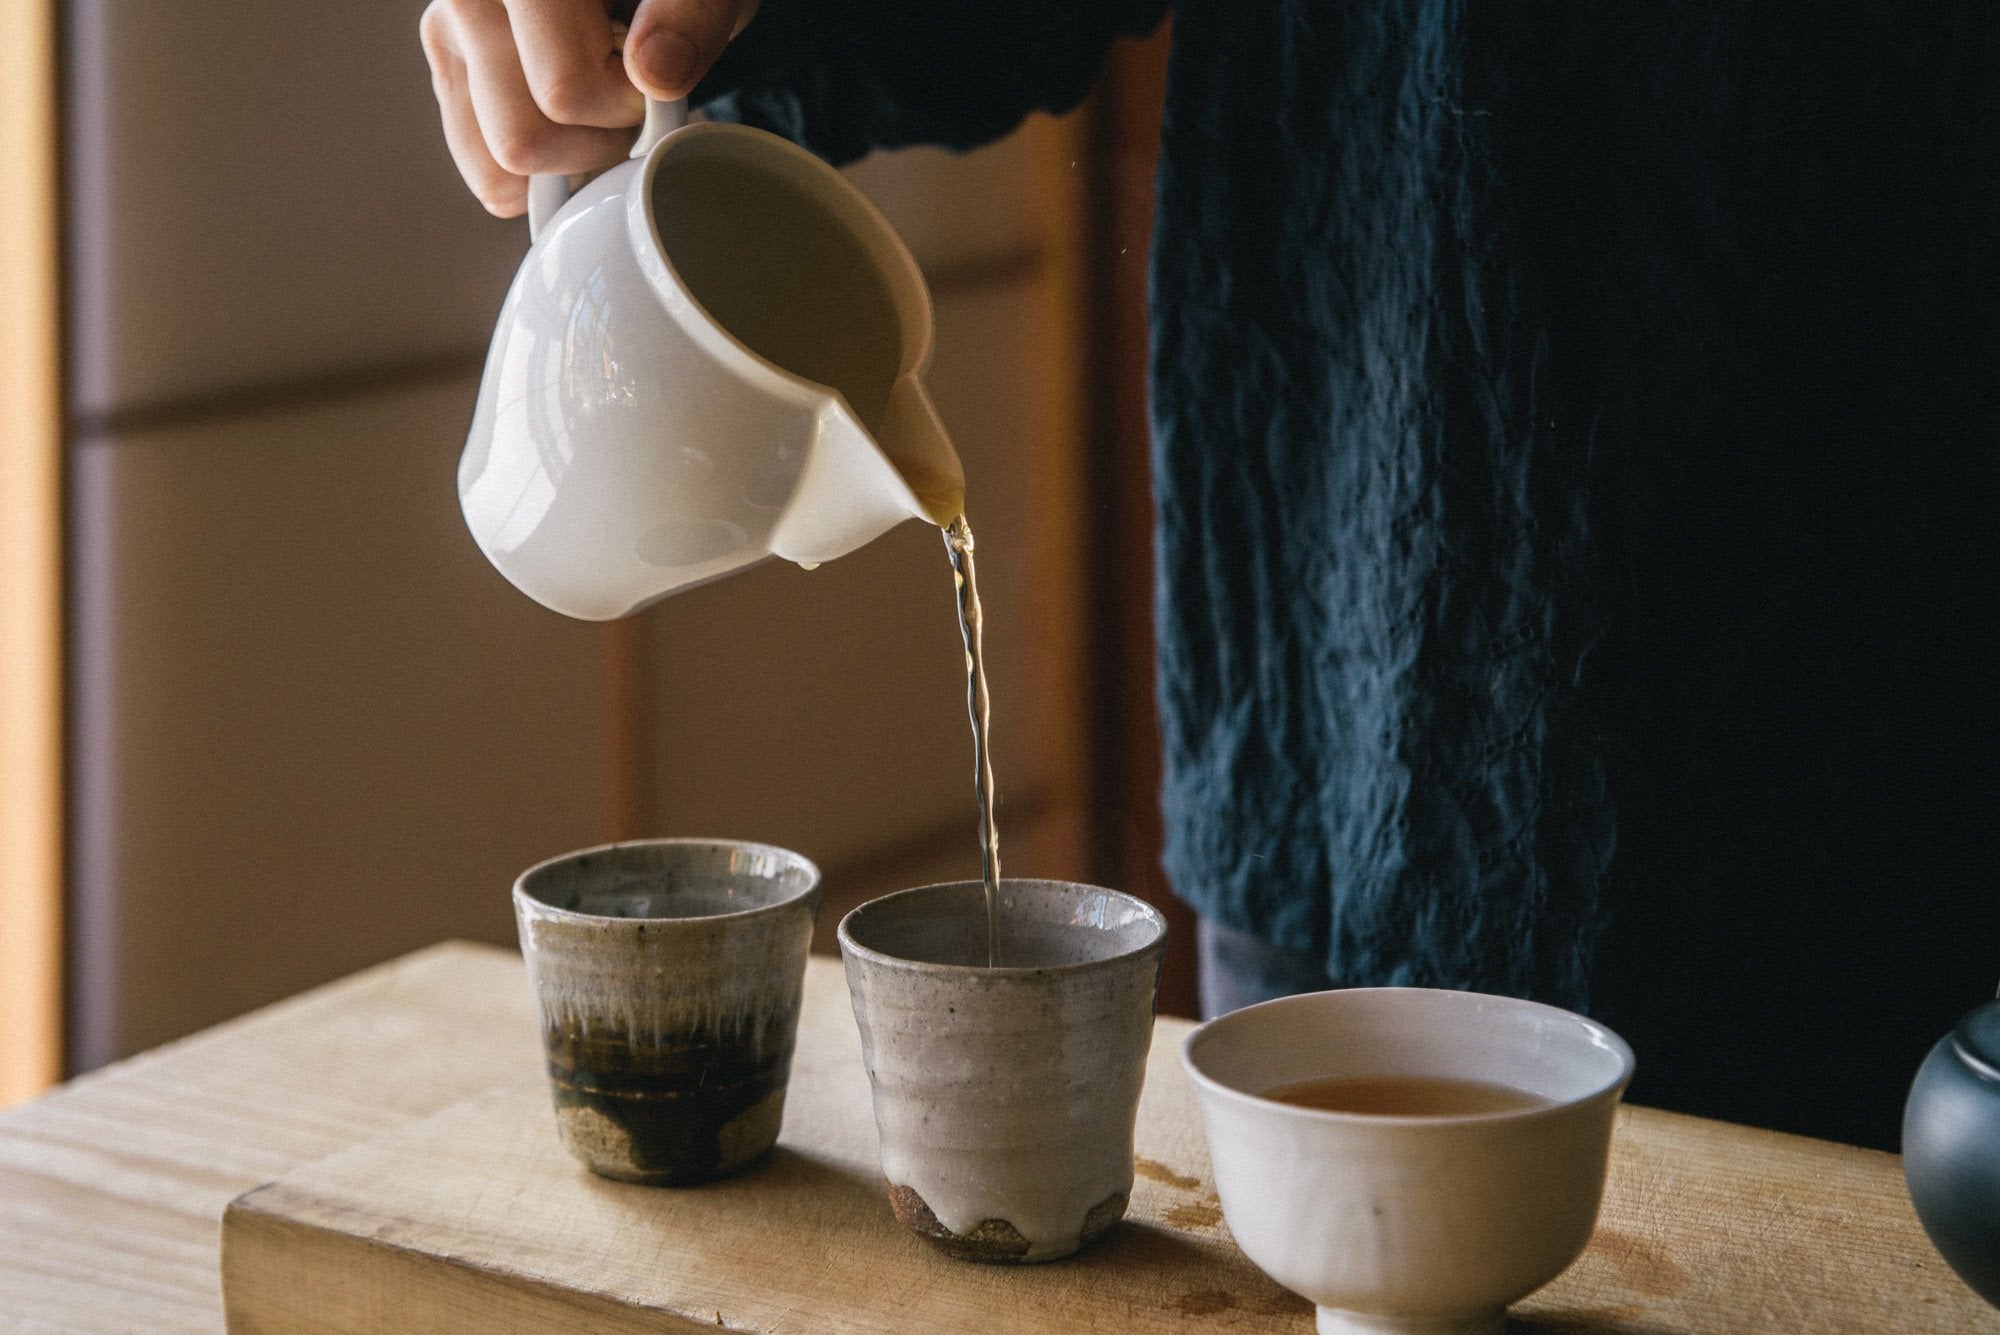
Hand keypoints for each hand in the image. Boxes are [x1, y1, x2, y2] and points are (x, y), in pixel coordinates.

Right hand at [420, 0, 760, 217]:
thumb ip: (690, 19)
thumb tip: (654, 74)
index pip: (564, 92)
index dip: (625, 109)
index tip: (652, 80)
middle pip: (520, 141)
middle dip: (593, 144)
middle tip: (628, 102)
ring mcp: (447, 35)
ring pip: (496, 169)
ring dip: (564, 162)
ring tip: (599, 106)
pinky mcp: (448, 69)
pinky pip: (485, 172)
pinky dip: (538, 173)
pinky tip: (572, 125)